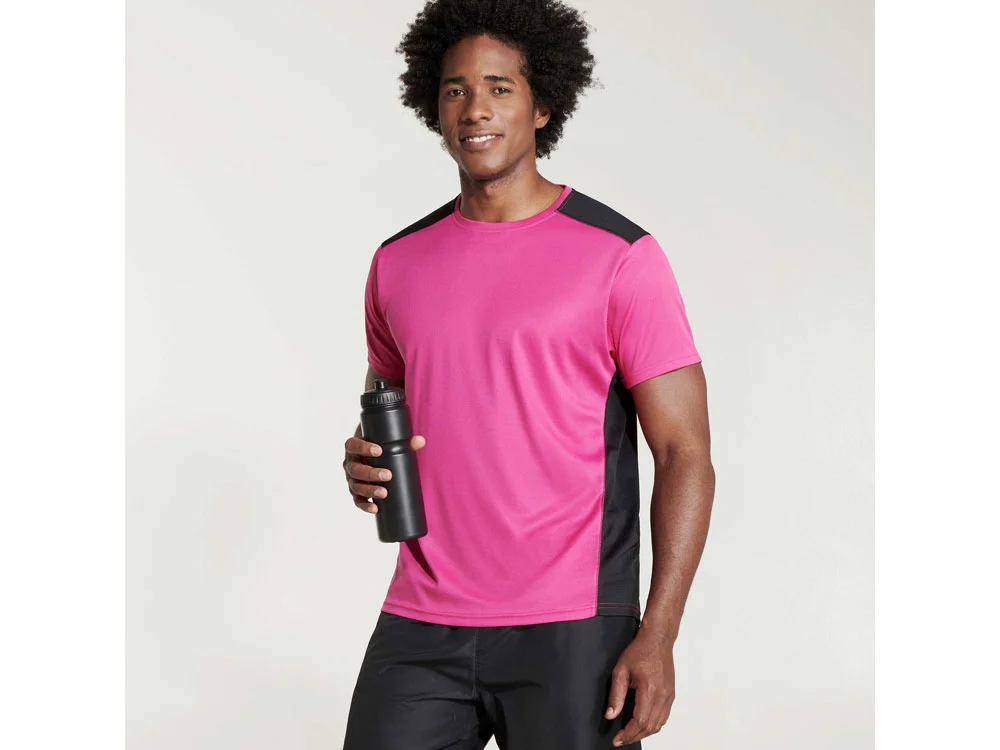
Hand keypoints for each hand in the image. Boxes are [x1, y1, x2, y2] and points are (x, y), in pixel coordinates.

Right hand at [343, 434, 425, 513]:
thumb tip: (421, 441)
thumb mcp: (387, 442)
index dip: (363, 448)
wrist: (374, 456)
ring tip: (384, 493)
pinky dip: (365, 506)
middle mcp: (350, 463)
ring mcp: (351, 479)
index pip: (352, 446)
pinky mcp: (356, 492)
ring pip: (356, 486)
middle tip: (388, 475)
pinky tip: (375, 509)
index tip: (379, 450)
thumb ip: (404, 441)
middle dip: (371, 473)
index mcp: (353, 447)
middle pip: (355, 469)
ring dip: (369, 490)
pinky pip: (358, 500)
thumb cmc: (379, 446)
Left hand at [605, 626, 675, 746]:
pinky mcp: (671, 695)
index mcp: (650, 690)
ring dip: (644, 733)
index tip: (617, 739)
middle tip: (621, 739)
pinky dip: (653, 725)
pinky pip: (664, 717)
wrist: (658, 639)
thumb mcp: (621, 670)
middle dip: (634, 736)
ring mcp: (669, 696)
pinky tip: (642, 724)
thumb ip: (616, 695)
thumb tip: (610, 715)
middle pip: (650, 727)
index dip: (628, 734)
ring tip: (629, 734)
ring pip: (659, 724)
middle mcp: (663, 696)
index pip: (640, 721)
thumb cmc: (640, 650)